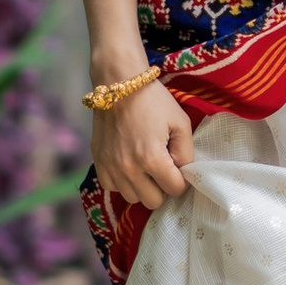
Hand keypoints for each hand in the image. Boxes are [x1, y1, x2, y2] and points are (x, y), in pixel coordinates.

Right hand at [95, 80, 194, 208]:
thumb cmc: (153, 100)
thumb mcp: (180, 122)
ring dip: (143, 187)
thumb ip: (186, 152)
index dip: (182, 180)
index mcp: (152, 159)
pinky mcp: (98, 162)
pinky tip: (130, 165)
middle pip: (153, 201)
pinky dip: (123, 182)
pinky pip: (113, 187)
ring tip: (146, 166)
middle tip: (164, 168)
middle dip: (163, 187)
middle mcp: (129, 168)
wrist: (118, 83)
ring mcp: (111, 167)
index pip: (175, 190)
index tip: (179, 167)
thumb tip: (183, 172)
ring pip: (133, 198)